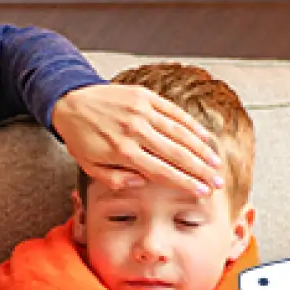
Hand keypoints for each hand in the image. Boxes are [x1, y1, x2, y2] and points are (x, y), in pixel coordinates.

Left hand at [51, 83, 223, 197]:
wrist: (70, 102)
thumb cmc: (81, 139)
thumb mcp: (90, 167)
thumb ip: (116, 180)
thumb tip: (144, 183)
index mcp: (123, 151)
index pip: (162, 171)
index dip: (185, 183)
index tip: (203, 192)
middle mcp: (135, 131)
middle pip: (177, 154)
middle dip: (201, 170)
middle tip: (218, 182)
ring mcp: (142, 111)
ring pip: (180, 133)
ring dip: (201, 149)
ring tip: (216, 163)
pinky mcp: (145, 96)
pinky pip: (174, 112)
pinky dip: (191, 125)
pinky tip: (205, 137)